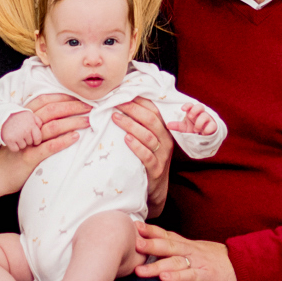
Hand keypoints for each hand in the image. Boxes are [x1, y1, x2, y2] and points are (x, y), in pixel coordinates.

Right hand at [0, 106, 83, 201]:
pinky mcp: (30, 156)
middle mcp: (26, 126)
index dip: (63, 97)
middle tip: (90, 107)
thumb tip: (59, 116)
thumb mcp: (22, 133)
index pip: (45, 101)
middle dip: (73, 106)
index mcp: (25, 118)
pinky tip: (76, 137)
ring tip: (88, 120)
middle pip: (52, 110)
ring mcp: (28, 141)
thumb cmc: (13, 153)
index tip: (79, 97)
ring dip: (73, 121)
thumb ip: (36, 123)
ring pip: (53, 126)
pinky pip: (49, 146)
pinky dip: (63, 140)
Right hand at [0, 109, 40, 151]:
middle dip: (27, 140)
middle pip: (30, 143)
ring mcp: (17, 136)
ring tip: (17, 135)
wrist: (3, 115)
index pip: (38, 139)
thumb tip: (42, 129)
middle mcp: (25, 131)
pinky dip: (14, 146)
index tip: (33, 139)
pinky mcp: (9, 140)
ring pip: (23, 146)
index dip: (36, 140)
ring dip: (20, 143)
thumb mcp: (30, 115)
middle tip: (22, 134)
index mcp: (31, 124)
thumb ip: (38, 121)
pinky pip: (15, 149)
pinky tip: (12, 140)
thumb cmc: (19, 116)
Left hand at [111, 97, 172, 217]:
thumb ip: (141, 123)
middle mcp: (166, 140)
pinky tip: (126, 139)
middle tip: (115, 102)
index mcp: (164, 130)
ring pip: (148, 136)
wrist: (155, 188)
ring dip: (130, 125)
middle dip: (132, 108)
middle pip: (151, 119)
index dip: (139, 100)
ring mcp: (162, 156)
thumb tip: (122, 101)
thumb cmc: (147, 158)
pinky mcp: (156, 170)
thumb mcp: (148, 139)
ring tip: (115, 117)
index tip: (122, 92)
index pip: (154, 109)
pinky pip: (147, 156)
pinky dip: (136, 146)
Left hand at [133, 223, 237, 280]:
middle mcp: (192, 251)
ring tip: (139, 269)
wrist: (247, 268)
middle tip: (133, 241)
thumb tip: (157, 250)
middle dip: (149, 243)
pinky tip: (164, 279)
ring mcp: (199, 263)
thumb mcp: (198, 252)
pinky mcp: (207, 277)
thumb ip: (180, 251)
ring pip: (175, 262)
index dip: (151, 231)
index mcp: (188, 246)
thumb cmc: (219, 263)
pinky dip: (177, 277)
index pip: (167, 235)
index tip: (134, 226)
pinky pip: (190, 276)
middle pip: (168, 246)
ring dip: (156, 265)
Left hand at [168, 108, 216, 136]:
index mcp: (193, 113)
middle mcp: (201, 114)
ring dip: (199, 123)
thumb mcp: (185, 128)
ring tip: (196, 130)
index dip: (187, 105)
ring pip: (205, 116)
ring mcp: (208, 119)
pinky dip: (206, 130)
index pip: (191, 105)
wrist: (204, 138)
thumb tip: (168, 125)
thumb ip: (177, 126)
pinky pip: (212, 125)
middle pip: (200, 106)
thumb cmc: (194, 130)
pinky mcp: (214, 126)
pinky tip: (203, 134)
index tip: (183, 109)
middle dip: (195, 110)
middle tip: (190, 117)